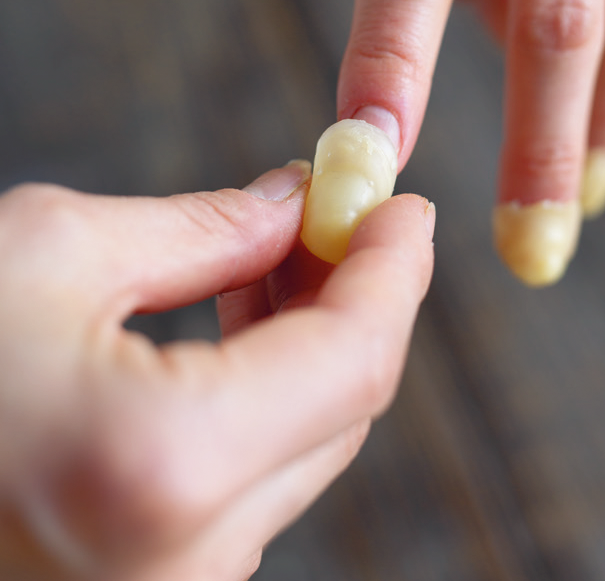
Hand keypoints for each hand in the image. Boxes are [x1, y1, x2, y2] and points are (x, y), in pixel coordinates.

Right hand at [0, 162, 434, 580]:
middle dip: (360, 295)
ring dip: (315, 338)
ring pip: (306, 442)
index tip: (405, 207)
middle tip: (345, 213)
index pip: (356, 359)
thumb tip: (298, 205)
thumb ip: (207, 230)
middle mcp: (183, 570)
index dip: (396, 269)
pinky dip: (269, 392)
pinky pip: (254, 477)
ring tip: (287, 248)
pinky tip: (241, 320)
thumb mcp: (53, 251)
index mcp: (163, 471)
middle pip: (343, 404)